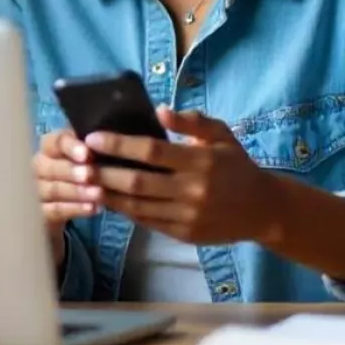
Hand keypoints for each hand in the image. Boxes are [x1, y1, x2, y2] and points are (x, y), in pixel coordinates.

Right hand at [32, 129, 102, 263]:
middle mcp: (39, 167)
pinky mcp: (41, 213)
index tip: (87, 154)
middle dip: (72, 171)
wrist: (67, 204)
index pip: (55, 142)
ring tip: (98, 194)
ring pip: (53, 189)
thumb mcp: (87, 157)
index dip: (70, 147)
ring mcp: (36, 191)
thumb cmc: (82, 172)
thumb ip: (94, 148)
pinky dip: (74, 209)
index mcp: (49, 147)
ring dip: (76, 191)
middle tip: (90, 175)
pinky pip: (55, 210)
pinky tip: (93, 208)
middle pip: (49, 167)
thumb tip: (112, 141)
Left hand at [83, 107, 280, 244]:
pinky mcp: (184, 234)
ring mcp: (187, 215)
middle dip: (104, 172)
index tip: (93, 138)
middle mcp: (193, 190)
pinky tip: (109, 199)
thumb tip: (159, 109)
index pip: (151, 151)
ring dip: (108, 195)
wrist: (264, 210)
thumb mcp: (221, 135)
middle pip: (138, 181)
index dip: (119, 144)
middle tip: (79, 163)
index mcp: (200, 161)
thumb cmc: (237, 165)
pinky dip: (125, 210)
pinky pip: (147, 221)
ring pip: (138, 206)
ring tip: (85, 183)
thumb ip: (191, 121)